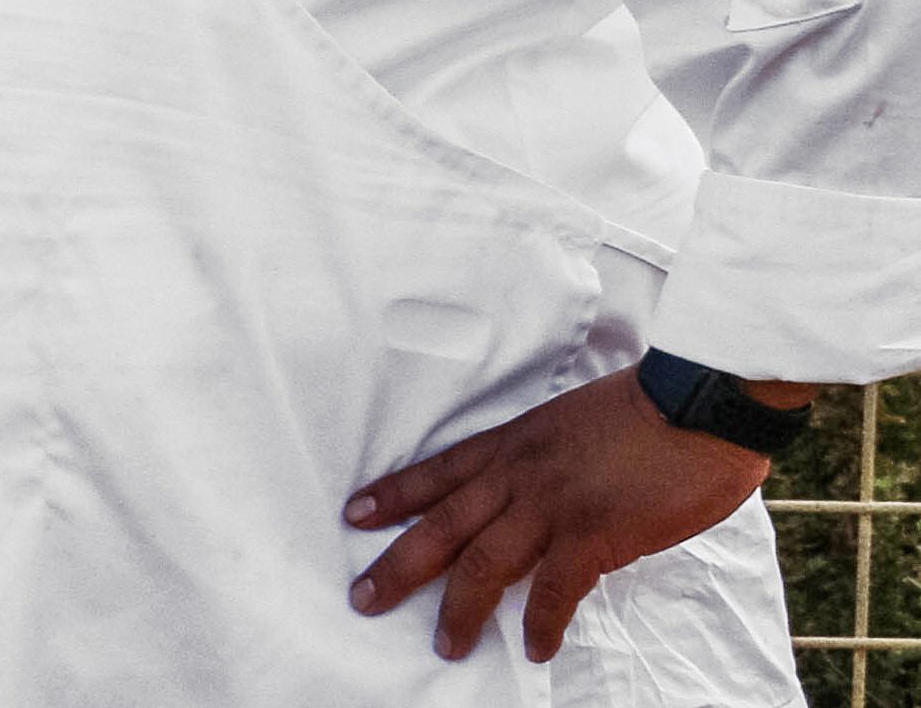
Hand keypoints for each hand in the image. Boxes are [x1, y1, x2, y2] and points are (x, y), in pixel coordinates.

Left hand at [345, 367, 770, 662]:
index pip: (437, 471)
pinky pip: (554, 591)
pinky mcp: (594, 535)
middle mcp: (518, 476)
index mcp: (513, 444)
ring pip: (483, 564)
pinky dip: (541, 623)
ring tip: (446, 644)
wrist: (696, 403)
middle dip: (398, 565)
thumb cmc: (645, 411)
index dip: (393, 495)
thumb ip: (542, 458)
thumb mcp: (569, 423)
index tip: (355, 514)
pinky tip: (535, 648)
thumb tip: (535, 494)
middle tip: (364, 598)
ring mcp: (552, 506)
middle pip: (441, 525)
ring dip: (459, 608)